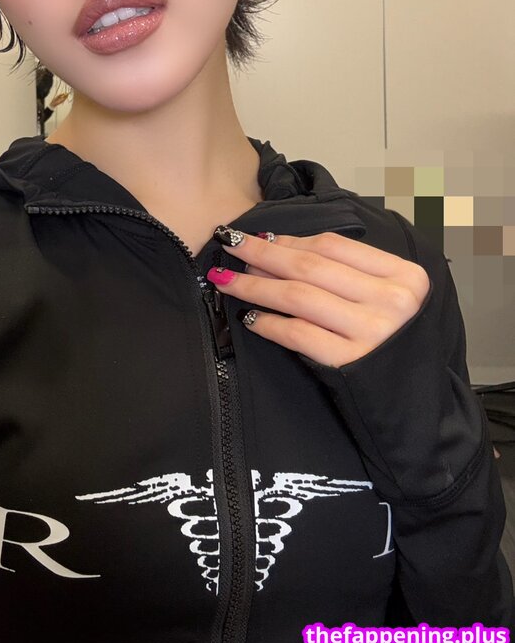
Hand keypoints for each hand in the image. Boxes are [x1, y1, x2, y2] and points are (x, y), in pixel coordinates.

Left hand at [208, 231, 431, 367]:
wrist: (414, 406)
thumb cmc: (394, 344)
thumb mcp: (387, 298)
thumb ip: (346, 272)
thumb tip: (277, 245)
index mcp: (404, 275)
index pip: (333, 246)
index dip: (290, 239)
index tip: (259, 236)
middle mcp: (392, 300)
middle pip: (310, 266)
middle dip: (262, 254)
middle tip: (230, 245)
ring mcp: (372, 332)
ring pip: (298, 295)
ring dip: (254, 285)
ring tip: (226, 279)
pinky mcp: (350, 363)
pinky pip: (297, 333)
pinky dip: (268, 323)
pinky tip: (247, 317)